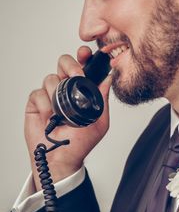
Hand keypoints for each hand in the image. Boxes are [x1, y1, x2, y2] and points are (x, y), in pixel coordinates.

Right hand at [25, 46, 111, 188]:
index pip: (82, 66)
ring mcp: (50, 95)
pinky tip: (51, 117)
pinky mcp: (36, 103)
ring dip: (58, 93)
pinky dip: (46, 104)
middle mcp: (66, 89)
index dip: (84, 57)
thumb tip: (109, 78)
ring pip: (51, 78)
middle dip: (70, 65)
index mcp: (82, 90)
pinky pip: (38, 93)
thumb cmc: (81, 141)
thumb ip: (102, 98)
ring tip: (62, 112)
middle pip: (64, 63)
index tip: (87, 54)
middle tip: (76, 75)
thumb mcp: (99, 119)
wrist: (63, 157)